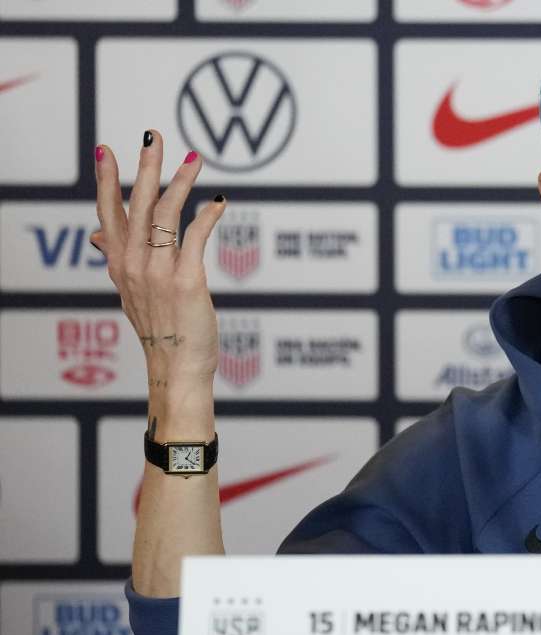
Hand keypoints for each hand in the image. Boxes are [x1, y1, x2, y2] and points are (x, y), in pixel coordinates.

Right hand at [92, 130, 223, 396]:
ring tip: (193, 158)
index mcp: (119, 265)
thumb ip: (117, 259)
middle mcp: (133, 265)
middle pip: (138, 206)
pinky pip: (195, 238)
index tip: (105, 150)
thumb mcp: (131, 293)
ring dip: (180, 183)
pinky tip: (218, 201)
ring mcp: (158, 273)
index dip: (106, 181)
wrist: (176, 368)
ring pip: (166, 216)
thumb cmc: (161, 330)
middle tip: (152, 135)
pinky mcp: (186, 281)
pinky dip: (207, 216)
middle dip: (145, 168)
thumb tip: (97, 235)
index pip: (108, 214)